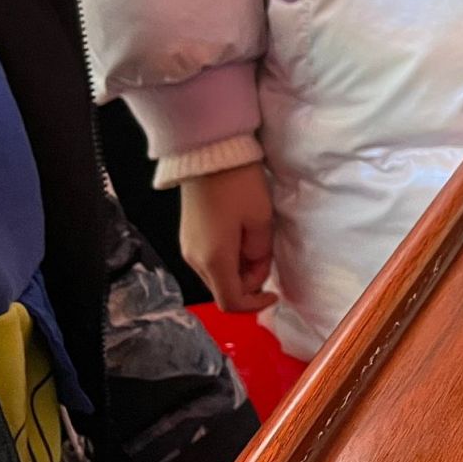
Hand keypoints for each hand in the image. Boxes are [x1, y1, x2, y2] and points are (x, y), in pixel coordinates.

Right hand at [180, 163, 276, 311]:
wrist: (208, 156)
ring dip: (239, 270)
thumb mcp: (261, 221)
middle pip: (222, 290)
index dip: (255, 305)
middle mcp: (194, 259)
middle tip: (267, 258)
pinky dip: (228, 259)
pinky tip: (241, 237)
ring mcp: (188, 248)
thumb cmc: (239, 186)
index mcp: (214, 260)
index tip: (274, 294)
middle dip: (249, 284)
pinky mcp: (188, 236)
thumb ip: (260, 252)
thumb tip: (255, 267)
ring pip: (216, 276)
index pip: (231, 302)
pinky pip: (210, 260)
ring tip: (256, 243)